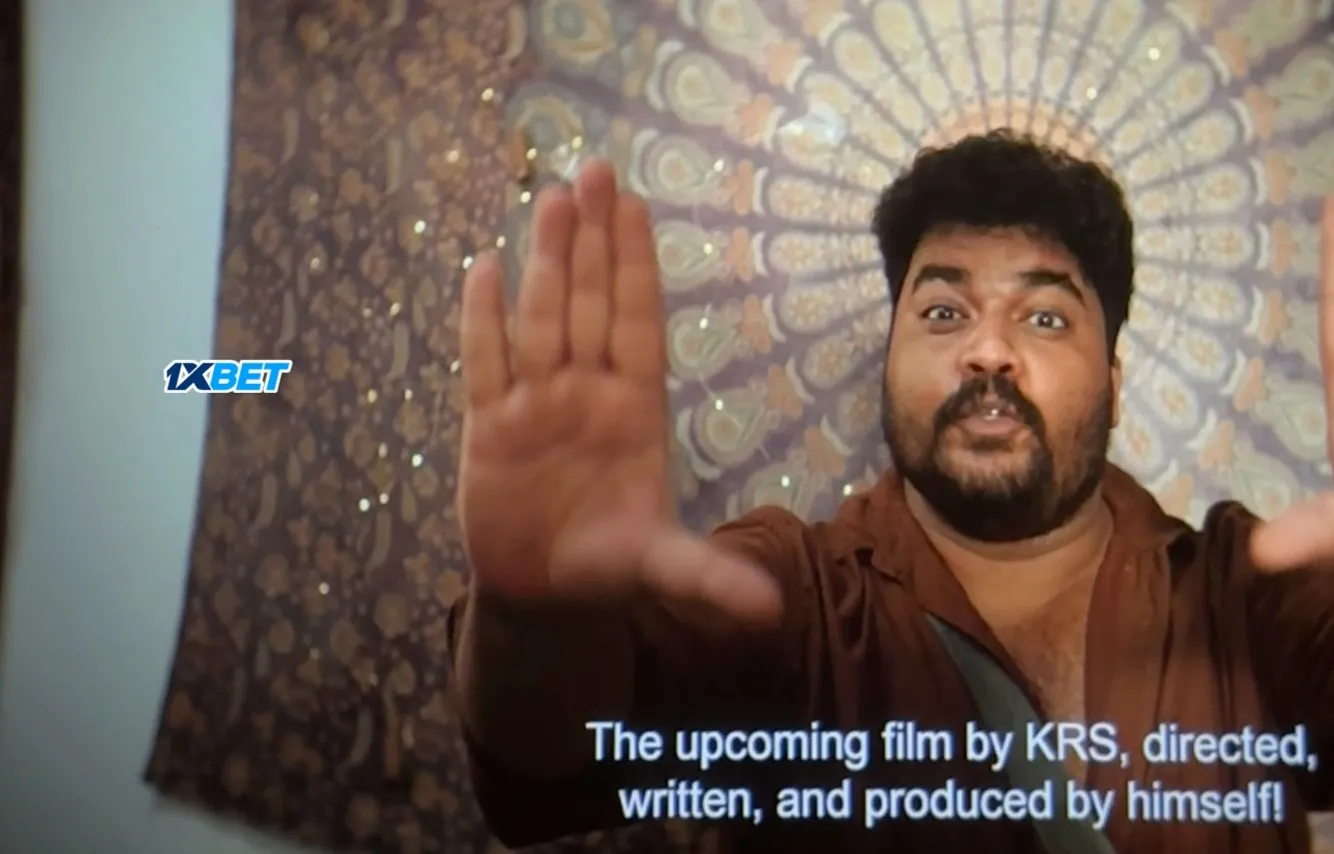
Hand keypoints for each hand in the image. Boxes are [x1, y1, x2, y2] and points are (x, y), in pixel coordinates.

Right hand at [456, 158, 780, 619]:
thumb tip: (768, 610)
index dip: (636, 264)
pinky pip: (484, 362)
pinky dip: (481, 318)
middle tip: (595, 170)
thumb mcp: (662, 571)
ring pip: (540, 318)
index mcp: (634, 411)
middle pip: (590, 303)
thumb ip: (708, 581)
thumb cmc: (610, 567)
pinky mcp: (488, 427)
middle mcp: (586, 393)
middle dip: (593, 240)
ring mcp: (536, 404)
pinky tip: (485, 265)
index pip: (638, 322)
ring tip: (552, 197)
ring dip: (546, 260)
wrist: (545, 594)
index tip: (637, 206)